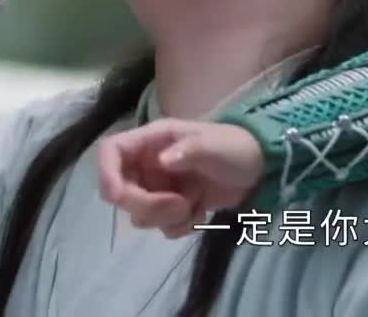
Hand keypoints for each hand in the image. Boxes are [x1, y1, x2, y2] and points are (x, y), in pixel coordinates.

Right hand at [97, 119, 263, 237]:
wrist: (260, 170)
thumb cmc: (236, 148)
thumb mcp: (215, 145)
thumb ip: (189, 151)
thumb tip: (161, 161)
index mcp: (154, 140)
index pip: (112, 150)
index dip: (106, 173)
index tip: (119, 197)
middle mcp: (149, 163)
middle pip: (121, 191)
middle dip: (149, 205)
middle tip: (180, 206)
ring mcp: (158, 187)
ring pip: (140, 214)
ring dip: (167, 218)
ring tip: (195, 206)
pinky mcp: (171, 207)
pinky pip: (160, 226)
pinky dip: (180, 226)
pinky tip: (200, 214)